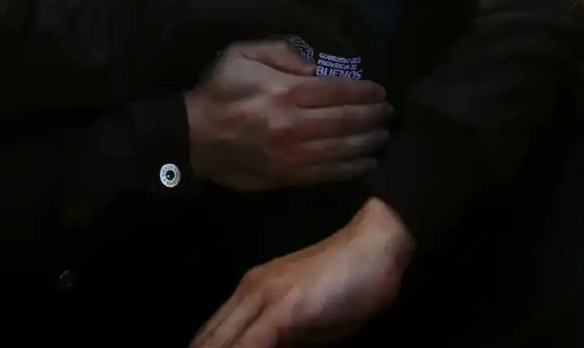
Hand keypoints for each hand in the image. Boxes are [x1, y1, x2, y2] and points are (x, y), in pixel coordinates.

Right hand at [185, 40, 390, 190]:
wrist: (193, 137)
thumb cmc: (219, 91)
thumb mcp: (241, 54)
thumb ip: (281, 52)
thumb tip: (318, 64)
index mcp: (284, 92)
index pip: (337, 91)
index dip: (364, 91)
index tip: (380, 91)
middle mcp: (293, 125)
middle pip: (346, 121)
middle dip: (373, 116)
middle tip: (388, 113)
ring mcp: (292, 155)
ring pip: (342, 149)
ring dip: (369, 142)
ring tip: (384, 135)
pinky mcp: (287, 177)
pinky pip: (328, 174)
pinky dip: (352, 169)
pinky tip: (367, 162)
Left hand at [192, 199, 413, 347]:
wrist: (375, 246)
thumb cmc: (348, 284)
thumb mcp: (307, 323)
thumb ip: (281, 339)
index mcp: (250, 295)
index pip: (212, 336)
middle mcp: (248, 293)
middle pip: (208, 340)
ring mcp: (263, 297)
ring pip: (220, 343)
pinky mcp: (282, 306)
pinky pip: (249, 344)